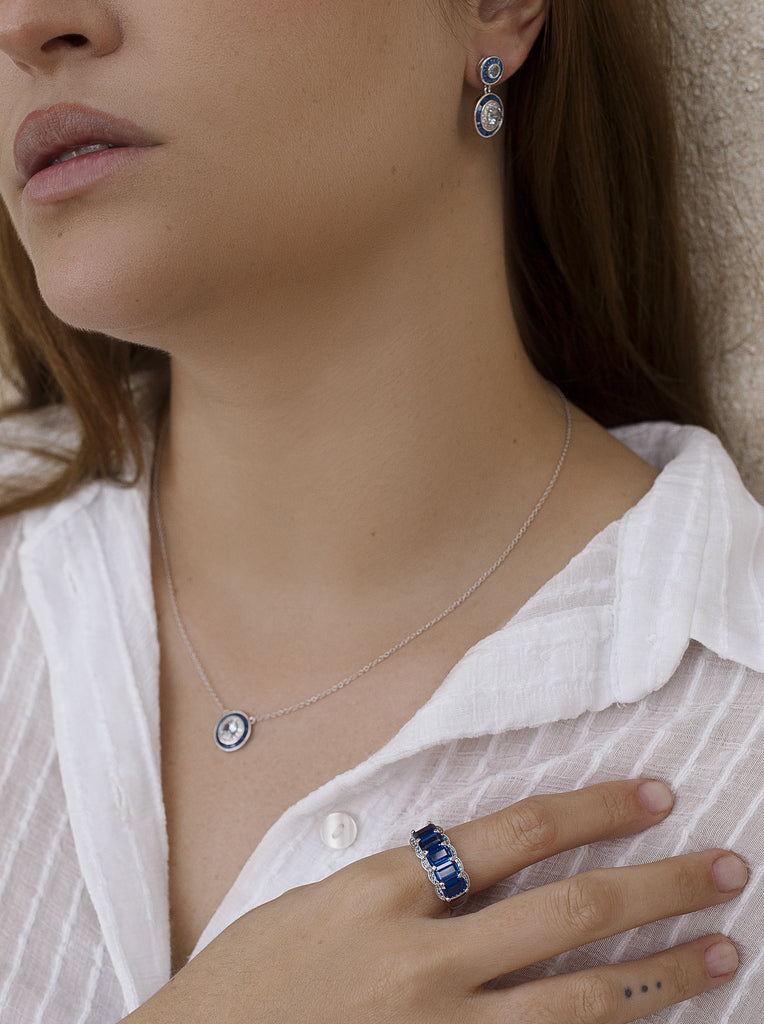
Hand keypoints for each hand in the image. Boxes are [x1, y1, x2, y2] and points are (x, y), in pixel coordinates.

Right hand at [125, 780, 745, 1023]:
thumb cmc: (246, 979)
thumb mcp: (316, 901)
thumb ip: (400, 879)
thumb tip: (478, 860)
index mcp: (385, 889)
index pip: (516, 831)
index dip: (595, 808)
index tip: (652, 796)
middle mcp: (423, 958)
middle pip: (570, 909)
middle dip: (658, 885)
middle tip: (724, 867)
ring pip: (581, 999)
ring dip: (662, 973)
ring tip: (722, 950)